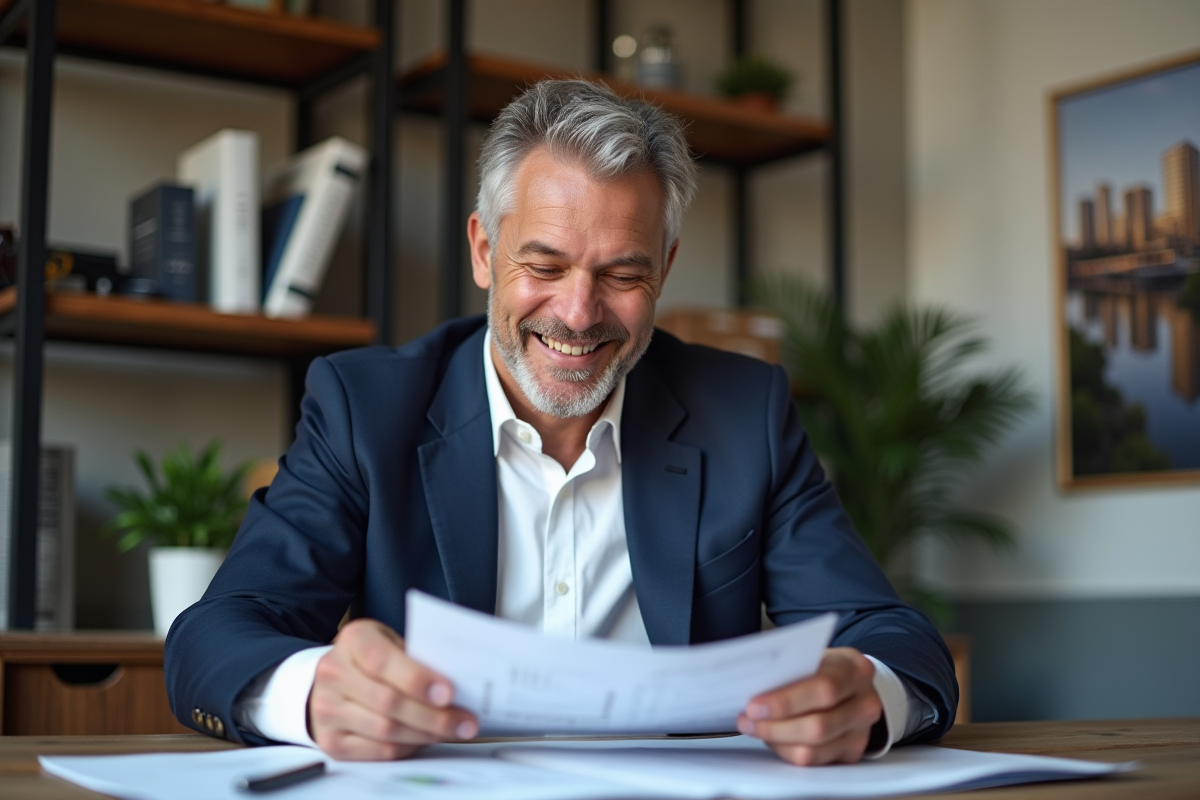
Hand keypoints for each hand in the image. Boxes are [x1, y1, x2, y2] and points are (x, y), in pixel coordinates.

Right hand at [307, 618, 478, 759]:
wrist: (334, 677)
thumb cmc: (374, 657)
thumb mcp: (392, 642)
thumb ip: (415, 657)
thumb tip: (457, 682)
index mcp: (352, 640)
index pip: (381, 661)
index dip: (416, 679)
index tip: (449, 693)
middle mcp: (333, 673)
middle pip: (388, 702)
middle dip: (433, 715)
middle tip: (465, 722)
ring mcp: (326, 709)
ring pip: (385, 730)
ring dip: (425, 734)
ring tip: (453, 731)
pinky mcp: (330, 741)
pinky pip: (378, 751)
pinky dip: (408, 747)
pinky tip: (425, 740)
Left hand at [736, 647, 882, 765]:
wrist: (851, 684)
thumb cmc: (825, 668)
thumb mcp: (814, 657)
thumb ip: (791, 670)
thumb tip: (752, 686)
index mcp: (855, 669)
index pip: (823, 689)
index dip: (785, 701)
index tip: (754, 705)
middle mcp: (865, 702)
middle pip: (818, 726)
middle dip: (775, 726)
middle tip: (747, 719)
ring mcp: (861, 731)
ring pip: (814, 749)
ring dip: (776, 741)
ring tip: (754, 728)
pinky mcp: (851, 752)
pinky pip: (814, 761)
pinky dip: (786, 751)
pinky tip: (772, 738)